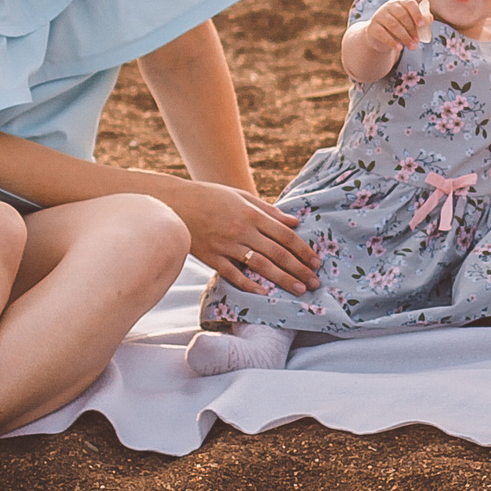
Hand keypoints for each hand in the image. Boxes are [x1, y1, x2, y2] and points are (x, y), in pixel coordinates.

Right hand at [165, 179, 318, 294]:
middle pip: (277, 253)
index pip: (285, 235)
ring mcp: (226, 245)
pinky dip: (249, 285)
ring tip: (298, 290)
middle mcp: (242, 230)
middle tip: (315, 282)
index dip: (303, 250)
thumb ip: (268, 210)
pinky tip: (264, 293)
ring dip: (282, 279)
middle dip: (299, 268)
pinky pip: (233, 274)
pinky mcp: (212, 258)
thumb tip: (294, 223)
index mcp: (251, 213)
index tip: (316, 262)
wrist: (174, 204)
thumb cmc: (210, 197)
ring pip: (260, 266)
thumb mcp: (241, 196)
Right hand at [366, 0, 432, 53]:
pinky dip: (392, 41)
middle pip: (402, 16)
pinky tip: (399, 48)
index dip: (416, 13)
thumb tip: (430, 18)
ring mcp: (379, 16)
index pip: (409, 4)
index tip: (421, 25)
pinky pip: (382, 34)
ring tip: (413, 47)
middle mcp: (389, 6)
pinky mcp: (372, 27)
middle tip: (418, 41)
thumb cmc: (399, 27)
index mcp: (400, 3)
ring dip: (405, 37)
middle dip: (412, 29)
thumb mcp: (410, 23)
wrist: (379, 36)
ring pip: (393, 25)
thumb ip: (421, 20)